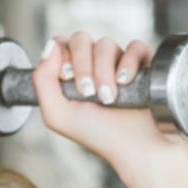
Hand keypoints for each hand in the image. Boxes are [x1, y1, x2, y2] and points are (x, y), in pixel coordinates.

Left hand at [31, 31, 187, 169]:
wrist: (135, 148)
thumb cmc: (98, 135)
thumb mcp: (57, 114)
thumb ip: (42, 80)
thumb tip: (50, 45)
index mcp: (72, 74)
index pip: (61, 44)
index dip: (61, 55)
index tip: (67, 78)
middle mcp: (94, 65)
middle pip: (81, 39)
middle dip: (81, 63)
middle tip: (87, 91)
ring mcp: (119, 63)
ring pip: (106, 44)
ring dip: (103, 70)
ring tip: (108, 97)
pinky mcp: (145, 65)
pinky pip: (136, 46)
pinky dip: (128, 62)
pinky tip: (125, 81)